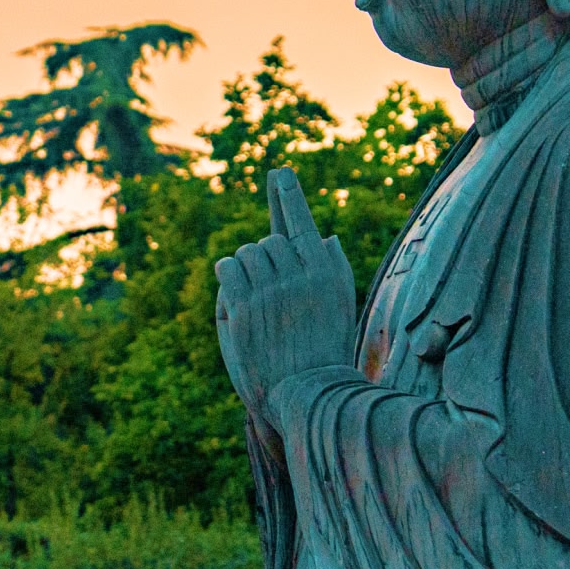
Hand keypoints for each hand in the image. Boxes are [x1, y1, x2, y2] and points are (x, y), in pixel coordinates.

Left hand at [214, 168, 355, 421]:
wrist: (309, 396)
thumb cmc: (325, 352)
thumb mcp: (342, 308)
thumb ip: (334, 269)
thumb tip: (327, 235)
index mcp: (326, 272)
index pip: (302, 223)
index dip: (288, 195)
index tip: (279, 172)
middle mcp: (301, 275)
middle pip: (267, 240)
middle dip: (263, 260)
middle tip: (270, 295)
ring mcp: (273, 290)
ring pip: (246, 253)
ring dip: (244, 271)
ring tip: (256, 302)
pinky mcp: (246, 306)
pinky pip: (227, 268)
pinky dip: (226, 278)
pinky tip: (235, 298)